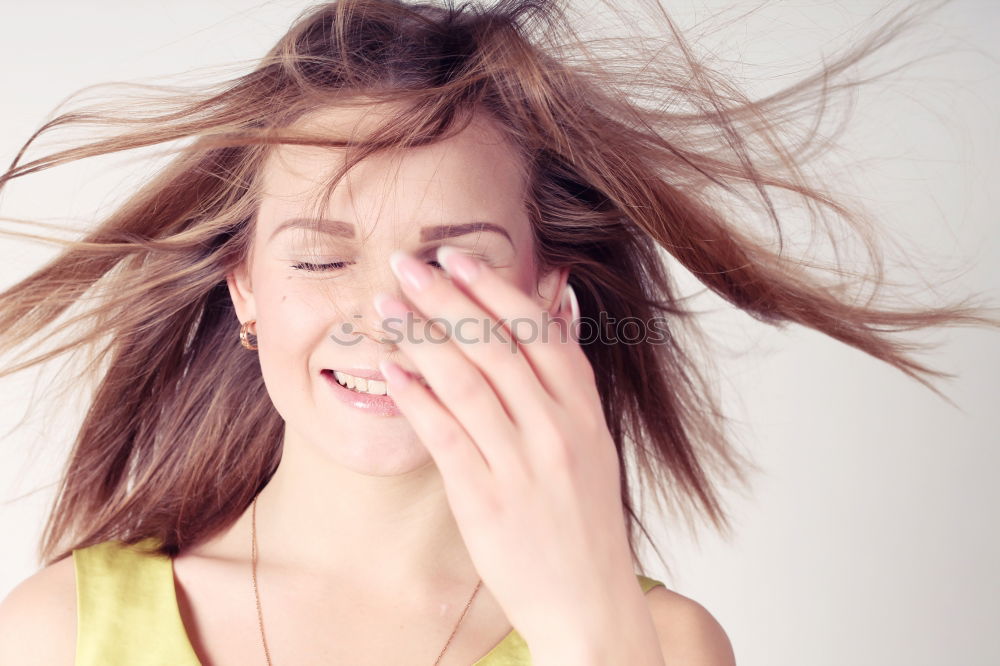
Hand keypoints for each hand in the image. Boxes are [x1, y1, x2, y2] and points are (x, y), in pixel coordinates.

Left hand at [372, 245, 637, 642]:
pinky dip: (416, 395)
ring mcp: (522, 465)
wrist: (589, 602)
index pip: (540, 333)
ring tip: (387, 305)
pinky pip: (444, 434)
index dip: (497, 289)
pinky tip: (391, 368)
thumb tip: (557, 308)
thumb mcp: (593, 443)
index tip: (458, 257)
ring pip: (466, 381)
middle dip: (448, 297)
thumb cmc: (584, 520)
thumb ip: (569, 378)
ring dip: (421, 336)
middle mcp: (557, 431)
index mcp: (585, 413)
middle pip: (497, 346)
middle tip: (409, 263)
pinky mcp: (486, 499)